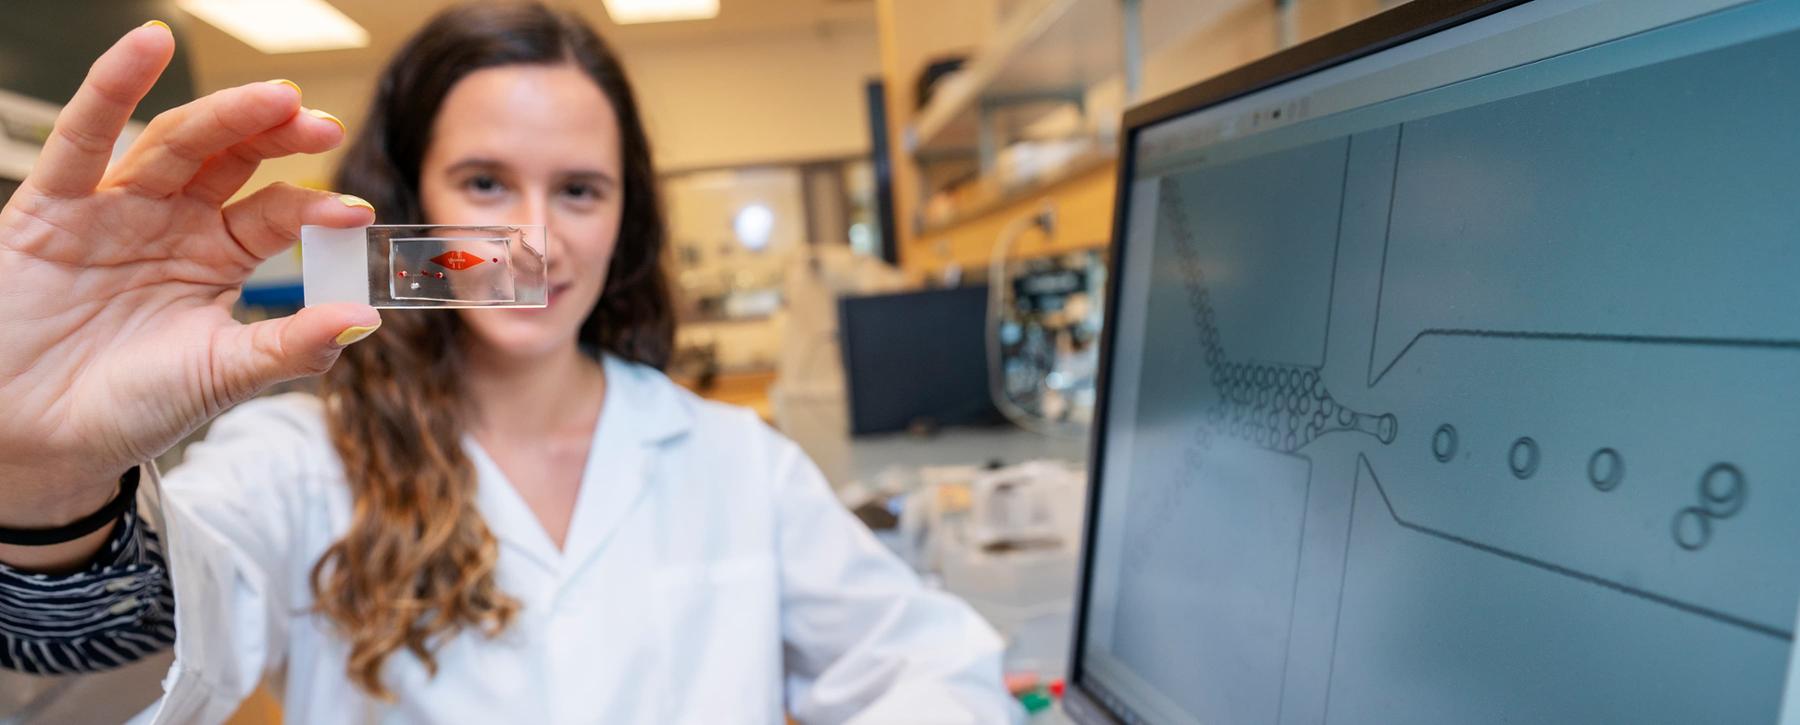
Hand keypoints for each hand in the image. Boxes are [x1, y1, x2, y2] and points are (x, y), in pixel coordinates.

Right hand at [0, 23, 378, 525]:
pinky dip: (110, 86)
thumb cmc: (129, 406)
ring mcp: (114, 208)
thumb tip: (367, 320)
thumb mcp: (224, 376)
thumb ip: (292, 347)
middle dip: (277, 134)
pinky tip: (145, 45)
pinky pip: (83, 139)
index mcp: (217, 256)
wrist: (36, 440)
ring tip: (274, 95)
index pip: (275, 211)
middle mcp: (171, 222)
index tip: (356, 213)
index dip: (315, 207)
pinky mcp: (51, 206)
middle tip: (320, 122)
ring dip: (223, 112)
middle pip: (232, 157)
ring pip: (174, 141)